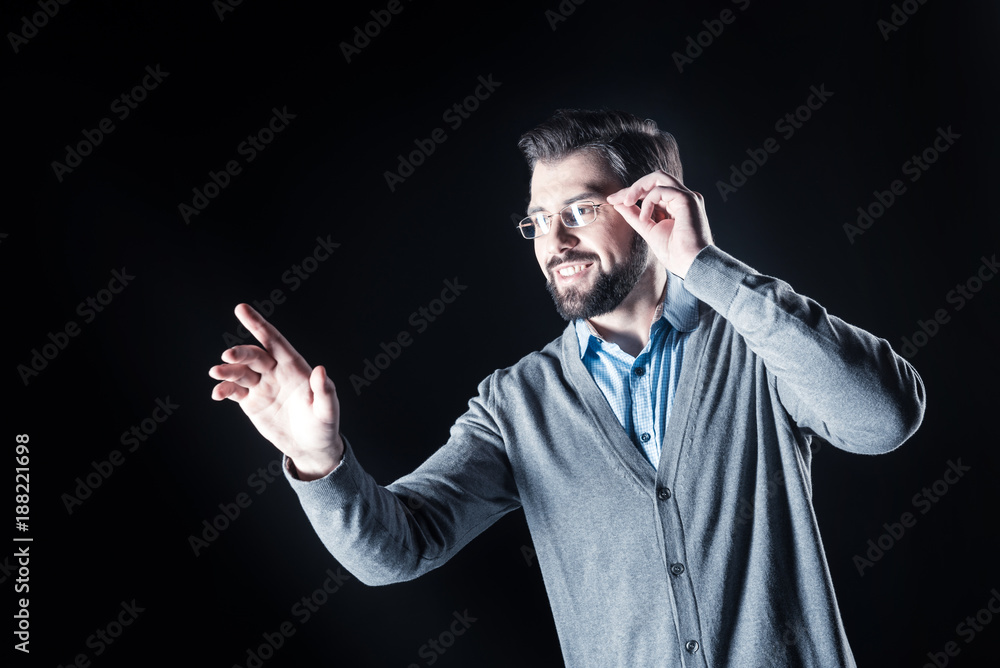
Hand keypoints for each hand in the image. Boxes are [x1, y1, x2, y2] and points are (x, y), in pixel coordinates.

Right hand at [208, 304, 342, 479]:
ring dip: (227, 370)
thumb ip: (324, 391)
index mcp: (295, 367)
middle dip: (241, 353)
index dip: (258, 324)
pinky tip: (218, 393)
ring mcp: (262, 385)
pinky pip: (234, 390)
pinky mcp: (251, 401)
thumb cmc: (324, 426)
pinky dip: (224, 389)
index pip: (275, 341)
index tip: (241, 309)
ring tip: (216, 373)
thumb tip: (320, 369)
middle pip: (255, 355)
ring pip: (241, 371)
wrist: (310, 447)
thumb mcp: (328, 411)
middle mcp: (276, 372)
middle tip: (228, 356)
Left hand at [606, 170, 712, 277]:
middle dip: (632, 187)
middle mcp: (682, 198)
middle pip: (654, 179)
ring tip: (626, 202)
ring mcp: (686, 197)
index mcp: (675, 205)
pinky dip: (648, 202)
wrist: (690, 264)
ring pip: (658, 177)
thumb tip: (618, 203)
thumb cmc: (675, 253)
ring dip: (638, 188)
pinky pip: (661, 190)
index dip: (631, 193)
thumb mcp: (648, 230)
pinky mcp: (687, 199)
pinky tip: (645, 218)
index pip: (651, 191)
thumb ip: (634, 215)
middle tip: (615, 199)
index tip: (612, 200)